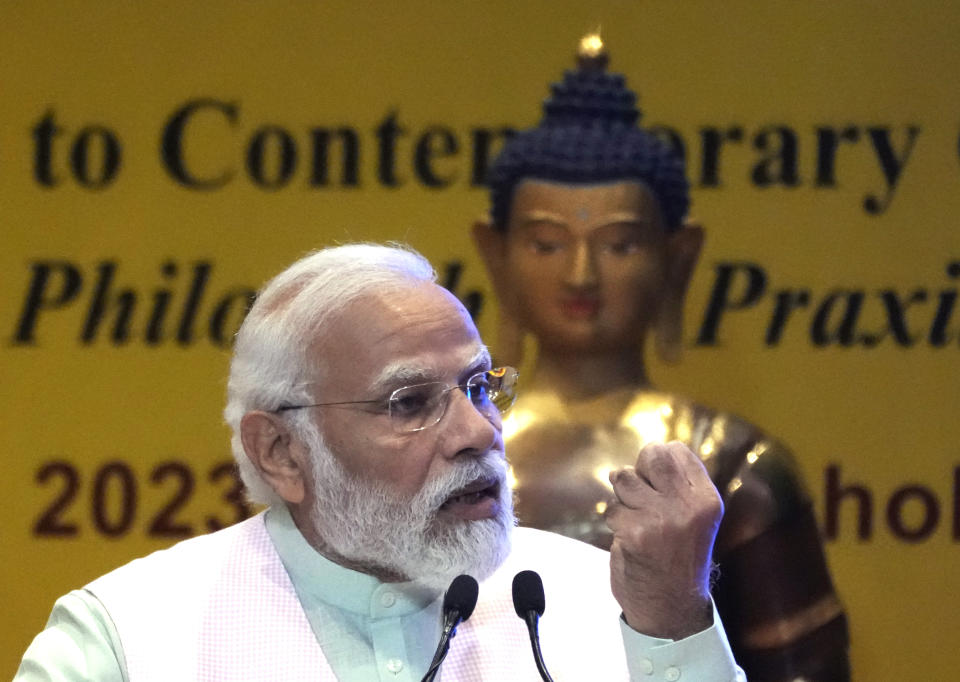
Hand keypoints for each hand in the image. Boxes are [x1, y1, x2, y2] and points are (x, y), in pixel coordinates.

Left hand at [604, 440, 722, 638]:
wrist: (672, 607)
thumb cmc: (679, 558)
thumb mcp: (695, 518)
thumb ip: (680, 485)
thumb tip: (654, 449)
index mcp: (707, 500)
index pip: (677, 451)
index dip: (659, 460)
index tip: (655, 479)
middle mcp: (688, 506)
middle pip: (652, 456)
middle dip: (638, 469)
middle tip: (640, 492)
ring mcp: (661, 519)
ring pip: (624, 479)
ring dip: (623, 497)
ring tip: (636, 517)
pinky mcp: (635, 533)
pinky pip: (612, 509)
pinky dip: (615, 521)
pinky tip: (629, 538)